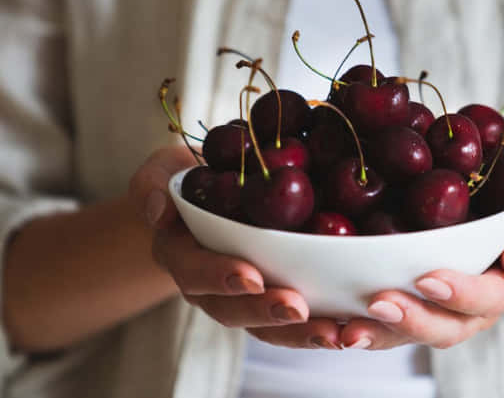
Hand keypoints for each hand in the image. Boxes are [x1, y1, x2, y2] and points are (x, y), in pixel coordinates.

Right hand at [132, 147, 337, 345]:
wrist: (211, 192)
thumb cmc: (188, 177)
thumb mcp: (162, 170)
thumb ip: (153, 184)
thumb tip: (159, 210)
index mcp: (180, 254)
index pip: (194, 272)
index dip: (219, 276)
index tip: (250, 275)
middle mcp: (209, 287)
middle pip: (233, 310)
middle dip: (265, 312)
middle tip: (297, 308)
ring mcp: (242, 297)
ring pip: (267, 326)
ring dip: (299, 333)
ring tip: (334, 333)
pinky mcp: (273, 297)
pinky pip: (294, 320)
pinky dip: (320, 326)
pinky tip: (351, 325)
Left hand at [331, 186, 503, 349]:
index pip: (486, 298)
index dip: (459, 294)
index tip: (429, 279)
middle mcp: (470, 311)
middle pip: (444, 327)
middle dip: (412, 320)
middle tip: (379, 303)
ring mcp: (438, 313)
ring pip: (409, 334)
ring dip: (378, 333)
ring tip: (346, 328)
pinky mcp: (409, 307)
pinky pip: (385, 325)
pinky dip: (358, 325)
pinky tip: (329, 320)